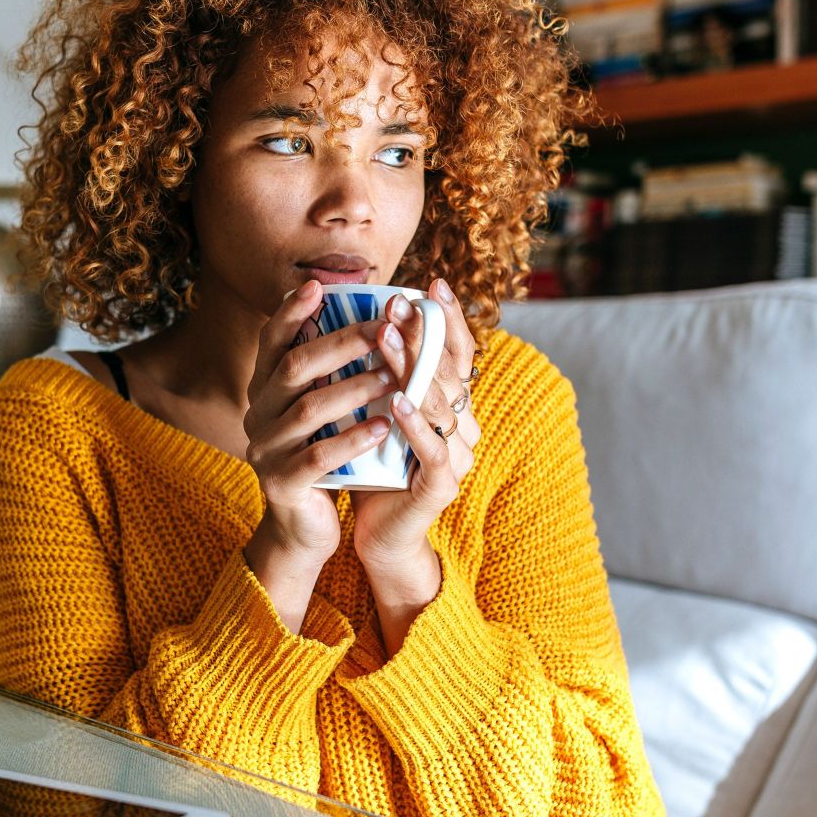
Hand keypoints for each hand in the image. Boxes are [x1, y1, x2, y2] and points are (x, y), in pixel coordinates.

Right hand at [245, 279, 396, 563]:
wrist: (305, 526)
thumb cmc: (323, 454)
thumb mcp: (322, 408)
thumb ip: (330, 371)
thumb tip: (369, 316)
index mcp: (265, 389)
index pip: (272, 341)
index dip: (291, 312)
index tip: (318, 286)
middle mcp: (258, 413)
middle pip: (294, 368)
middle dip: (340, 344)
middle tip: (384, 328)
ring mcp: (265, 449)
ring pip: (308, 410)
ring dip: (354, 389)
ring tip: (394, 377)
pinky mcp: (281, 484)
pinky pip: (317, 457)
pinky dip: (352, 440)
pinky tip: (383, 428)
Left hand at [350, 278, 482, 566]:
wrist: (379, 533)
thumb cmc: (373, 467)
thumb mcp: (375, 412)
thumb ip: (378, 374)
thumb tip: (354, 321)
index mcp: (451, 405)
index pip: (457, 353)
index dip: (448, 319)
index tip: (432, 283)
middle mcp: (463, 425)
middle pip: (448, 370)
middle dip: (423, 333)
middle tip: (399, 303)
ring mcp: (457, 454)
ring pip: (440, 403)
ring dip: (413, 368)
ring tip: (389, 337)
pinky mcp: (443, 485)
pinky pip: (432, 448)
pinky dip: (415, 423)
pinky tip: (396, 401)